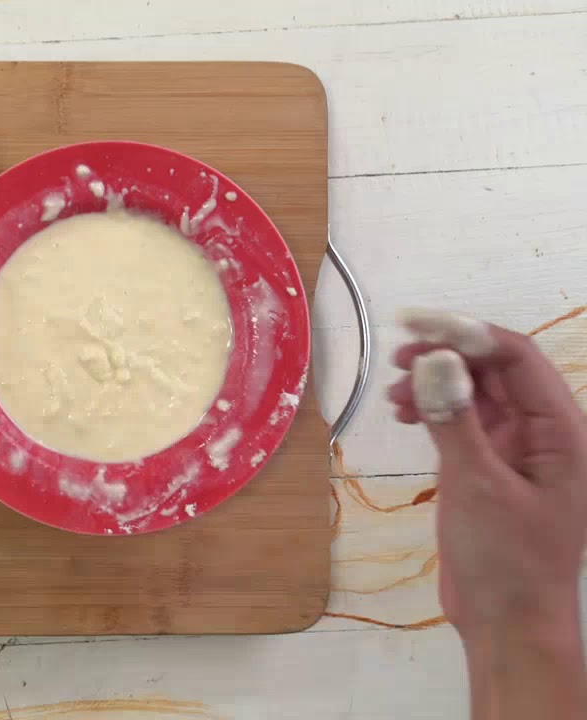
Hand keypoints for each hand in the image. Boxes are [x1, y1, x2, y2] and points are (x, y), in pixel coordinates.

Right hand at [390, 313, 586, 718]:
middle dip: (447, 356)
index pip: (518, 358)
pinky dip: (434, 410)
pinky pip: (463, 421)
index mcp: (562, 433)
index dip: (467, 333)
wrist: (508, 624)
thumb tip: (434, 361)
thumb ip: (455, 419)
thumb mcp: (477, 486)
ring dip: (436, 382)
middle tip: (398, 357)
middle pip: (496, 370)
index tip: (415, 326)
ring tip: (394, 393)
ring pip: (476, 393)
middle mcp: (544, 434)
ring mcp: (517, 451)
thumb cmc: (506, 560)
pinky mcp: (490, 469)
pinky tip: (404, 414)